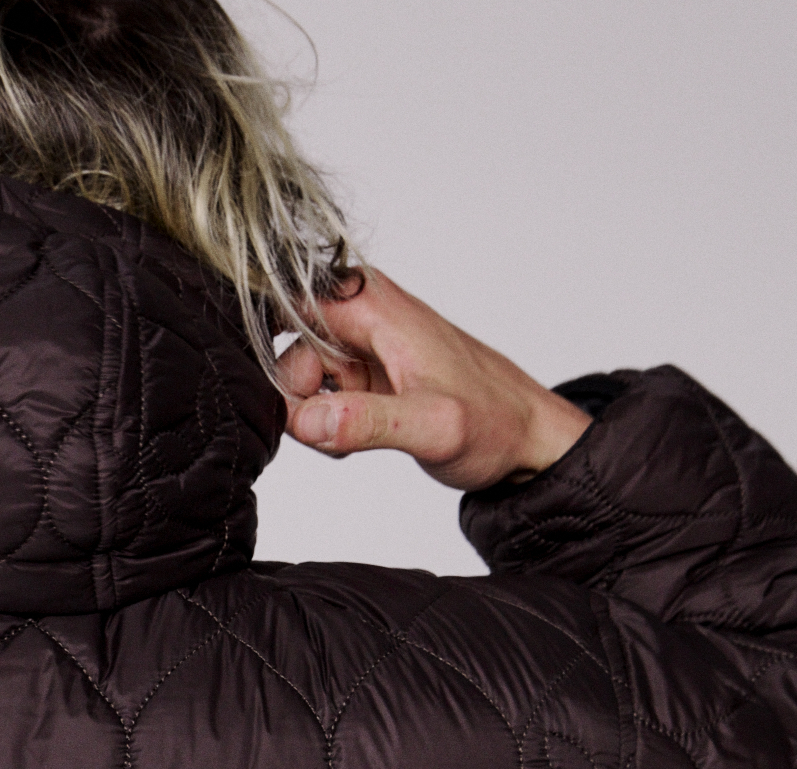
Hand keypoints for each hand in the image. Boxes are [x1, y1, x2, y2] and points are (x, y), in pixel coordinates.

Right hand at [280, 268, 591, 490]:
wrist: (524, 438)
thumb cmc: (494, 421)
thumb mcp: (432, 426)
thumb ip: (366, 423)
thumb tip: (306, 422)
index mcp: (370, 304)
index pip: (282, 303)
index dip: (271, 350)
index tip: (298, 399)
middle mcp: (362, 315)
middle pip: (286, 348)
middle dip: (297, 398)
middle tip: (336, 428)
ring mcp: (362, 346)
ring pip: (300, 379)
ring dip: (315, 418)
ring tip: (358, 436)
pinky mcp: (365, 374)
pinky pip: (320, 397)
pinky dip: (329, 424)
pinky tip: (360, 435)